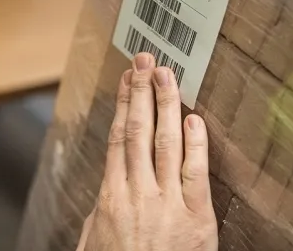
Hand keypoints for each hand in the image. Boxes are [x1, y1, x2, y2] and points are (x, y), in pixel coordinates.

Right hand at [76, 52, 217, 250]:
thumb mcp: (96, 243)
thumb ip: (103, 212)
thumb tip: (108, 188)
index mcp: (111, 198)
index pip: (118, 138)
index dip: (122, 104)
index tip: (126, 79)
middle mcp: (138, 193)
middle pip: (137, 131)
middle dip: (141, 91)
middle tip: (146, 60)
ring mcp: (168, 204)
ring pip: (164, 142)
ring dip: (165, 104)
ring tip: (167, 74)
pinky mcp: (197, 219)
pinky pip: (195, 173)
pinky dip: (194, 144)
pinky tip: (193, 118)